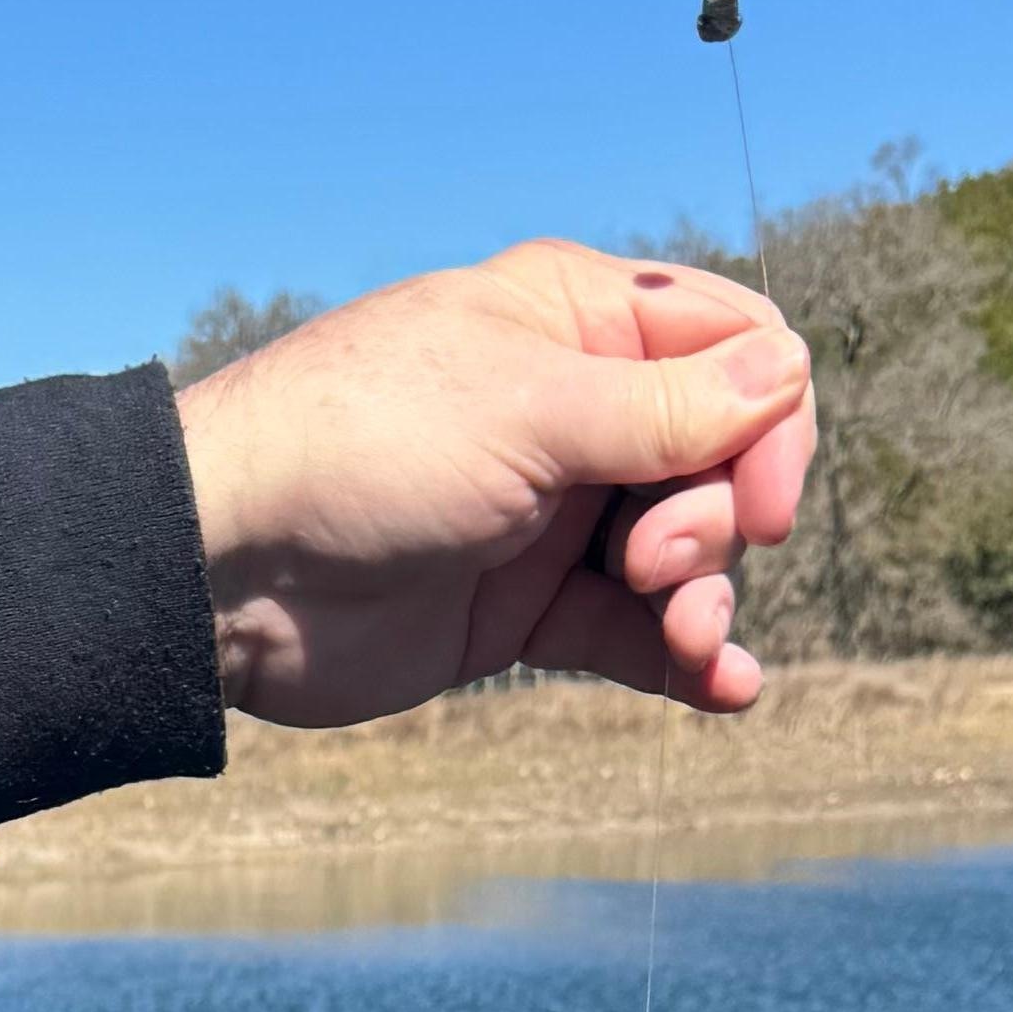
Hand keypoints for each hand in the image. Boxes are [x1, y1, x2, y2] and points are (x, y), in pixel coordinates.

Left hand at [173, 236, 815, 725]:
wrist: (224, 568)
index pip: (732, 345)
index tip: (764, 498)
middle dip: (718, 520)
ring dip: (706, 599)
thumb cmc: (361, 449)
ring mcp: (551, 513)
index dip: (771, 418)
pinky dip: (685, 659)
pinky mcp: (523, 608)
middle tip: (659, 564)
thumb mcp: (527, 412)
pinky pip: (633, 631)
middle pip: (720, 458)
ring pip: (685, 552)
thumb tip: (788, 369)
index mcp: (574, 321)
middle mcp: (575, 409)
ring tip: (686, 642)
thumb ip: (666, 408)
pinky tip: (726, 690)